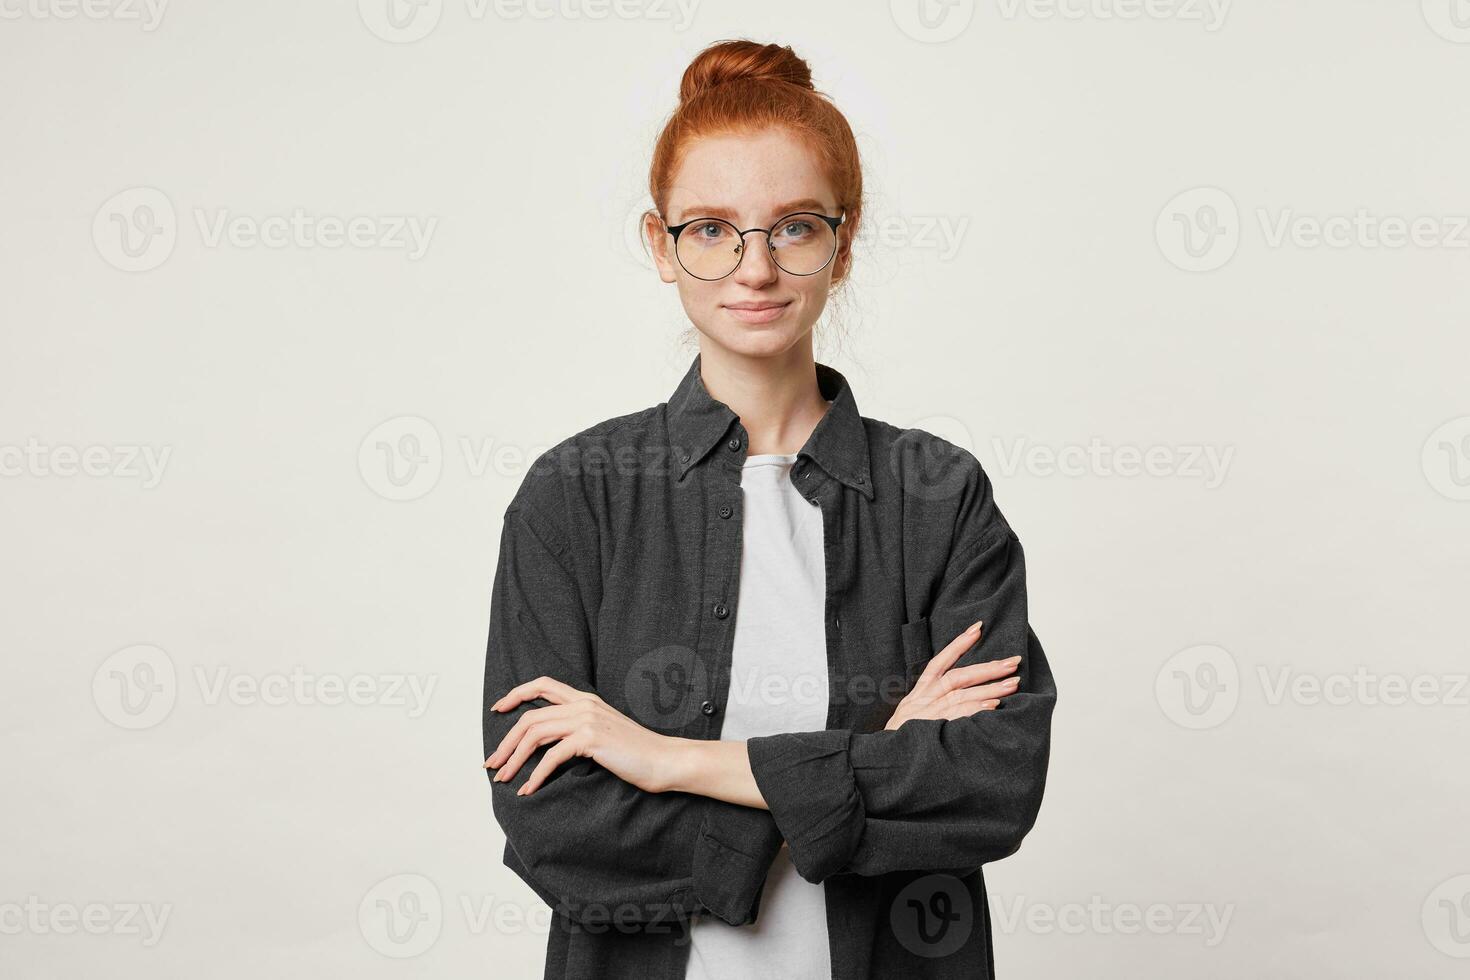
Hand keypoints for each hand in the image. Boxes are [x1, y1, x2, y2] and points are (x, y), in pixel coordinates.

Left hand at [485, 677, 675, 795]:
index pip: (543, 684)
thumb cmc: (635, 753)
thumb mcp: (603, 733)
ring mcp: (587, 719)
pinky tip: (529, 789)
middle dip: (506, 742)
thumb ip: (578, 730)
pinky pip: (552, 756)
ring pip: (535, 734)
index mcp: (585, 699)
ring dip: (514, 758)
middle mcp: (583, 704)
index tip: (497, 710)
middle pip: (530, 717)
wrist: (664, 760)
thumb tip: (548, 744)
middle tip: (492, 763)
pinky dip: (536, 774)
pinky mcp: (591, 739)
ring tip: (503, 778)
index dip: (516, 695)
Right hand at [884, 620, 1021, 730]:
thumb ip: (932, 702)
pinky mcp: (933, 729)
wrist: (885, 759)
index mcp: (919, 692)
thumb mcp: (911, 714)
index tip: (977, 628)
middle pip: (959, 676)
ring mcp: (929, 714)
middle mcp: (924, 699)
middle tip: (1014, 661)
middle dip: (988, 668)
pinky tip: (994, 705)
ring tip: (1014, 683)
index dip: (958, 644)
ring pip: (963, 694)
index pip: (940, 661)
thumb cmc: (902, 739)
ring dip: (990, 688)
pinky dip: (976, 709)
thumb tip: (964, 695)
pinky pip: (959, 716)